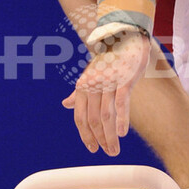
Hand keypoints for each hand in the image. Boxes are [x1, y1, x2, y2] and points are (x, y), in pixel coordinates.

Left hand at [62, 29, 149, 154]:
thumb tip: (65, 104)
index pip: (80, 117)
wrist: (122, 35)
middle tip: (108, 153)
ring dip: (110, 135)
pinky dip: (122, 119)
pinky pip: (120, 103)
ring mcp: (108, 83)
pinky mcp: (123, 79)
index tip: (92, 148)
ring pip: (106, 115)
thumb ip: (78, 92)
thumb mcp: (90, 75)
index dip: (85, 135)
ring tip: (114, 149)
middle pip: (92, 120)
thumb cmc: (108, 58)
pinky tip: (122, 133)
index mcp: (84, 87)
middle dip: (100, 139)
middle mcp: (93, 86)